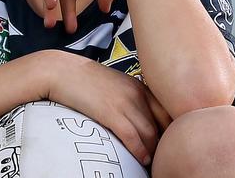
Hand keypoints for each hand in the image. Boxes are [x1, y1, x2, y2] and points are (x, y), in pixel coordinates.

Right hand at [45, 50, 170, 165]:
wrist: (61, 71)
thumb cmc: (85, 80)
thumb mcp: (114, 84)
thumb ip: (130, 98)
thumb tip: (138, 120)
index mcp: (139, 86)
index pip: (167, 111)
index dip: (173, 130)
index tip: (170, 142)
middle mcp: (136, 93)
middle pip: (162, 125)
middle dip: (165, 143)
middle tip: (163, 156)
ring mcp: (124, 102)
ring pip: (150, 133)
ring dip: (154, 152)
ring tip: (153, 163)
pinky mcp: (110, 112)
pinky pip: (132, 136)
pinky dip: (139, 150)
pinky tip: (141, 159)